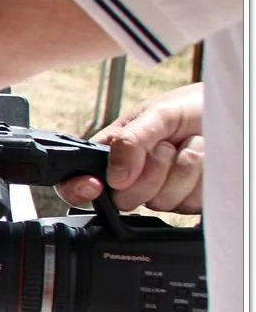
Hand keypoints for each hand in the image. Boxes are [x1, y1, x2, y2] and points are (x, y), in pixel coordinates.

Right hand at [55, 82, 203, 213]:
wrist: (232, 115)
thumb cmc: (193, 106)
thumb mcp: (156, 113)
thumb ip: (129, 141)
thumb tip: (114, 177)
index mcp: (112, 153)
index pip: (78, 181)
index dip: (79, 188)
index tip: (95, 185)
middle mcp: (133, 177)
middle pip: (122, 200)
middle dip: (150, 172)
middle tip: (165, 146)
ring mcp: (161, 192)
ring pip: (159, 203)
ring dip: (182, 171)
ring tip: (191, 146)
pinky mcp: (187, 202)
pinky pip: (187, 205)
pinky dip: (200, 180)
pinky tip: (204, 162)